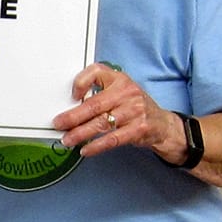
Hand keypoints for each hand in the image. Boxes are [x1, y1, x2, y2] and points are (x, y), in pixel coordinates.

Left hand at [52, 62, 177, 158]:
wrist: (162, 124)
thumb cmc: (133, 105)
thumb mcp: (120, 90)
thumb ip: (99, 91)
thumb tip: (71, 105)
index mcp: (119, 78)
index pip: (96, 71)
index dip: (81, 82)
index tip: (71, 95)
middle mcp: (127, 92)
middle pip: (94, 104)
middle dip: (73, 116)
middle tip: (59, 124)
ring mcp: (134, 110)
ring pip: (101, 123)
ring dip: (80, 133)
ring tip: (67, 140)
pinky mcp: (138, 128)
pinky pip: (113, 139)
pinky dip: (96, 146)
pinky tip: (85, 150)